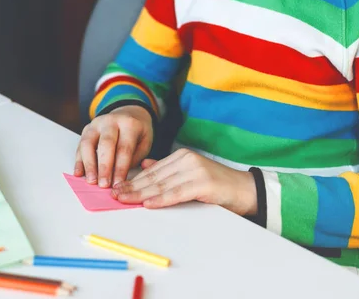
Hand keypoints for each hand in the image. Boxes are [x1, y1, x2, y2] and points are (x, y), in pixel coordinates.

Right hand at [74, 105, 152, 187]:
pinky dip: (79, 161)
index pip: (124, 148)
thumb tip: (121, 178)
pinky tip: (79, 173)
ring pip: (88, 143)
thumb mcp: (145, 141)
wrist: (129, 112)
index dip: (120, 168)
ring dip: (89, 164)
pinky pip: (80, 145)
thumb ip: (135, 157)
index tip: (118, 184)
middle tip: (103, 185)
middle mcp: (111, 121)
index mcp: (129, 124)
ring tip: (91, 181)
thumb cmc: (137, 131)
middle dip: (104, 167)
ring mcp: (96, 124)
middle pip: (105, 144)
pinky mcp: (86, 129)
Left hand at [111, 148, 257, 215]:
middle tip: (114, 195)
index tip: (117, 187)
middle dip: (132, 186)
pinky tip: (147, 203)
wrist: (244, 189)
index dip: (133, 179)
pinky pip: (176, 193)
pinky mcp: (203, 183)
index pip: (152, 170)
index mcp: (182, 156)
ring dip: (140, 193)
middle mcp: (187, 159)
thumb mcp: (190, 173)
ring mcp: (195, 170)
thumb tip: (145, 165)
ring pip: (162, 184)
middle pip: (154, 177)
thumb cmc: (217, 185)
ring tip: (124, 199)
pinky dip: (161, 199)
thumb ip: (168, 169)